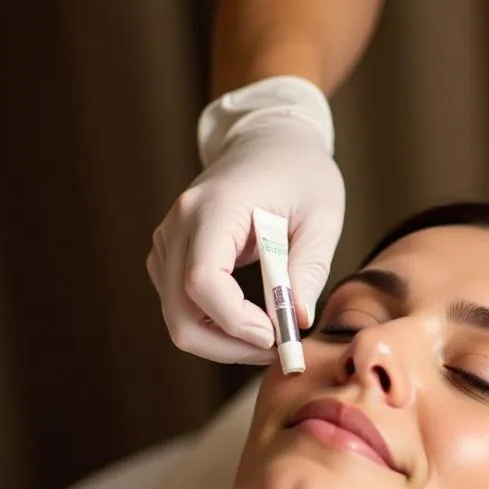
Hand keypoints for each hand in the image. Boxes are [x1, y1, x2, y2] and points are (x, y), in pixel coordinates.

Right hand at [148, 76, 344, 363]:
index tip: (276, 335)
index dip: (235, 322)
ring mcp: (167, 241)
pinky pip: (181, 306)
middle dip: (229, 345)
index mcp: (214, 208)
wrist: (270, 141)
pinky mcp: (170, 255)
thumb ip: (307, 268)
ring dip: (223, 340)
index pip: (202, 281)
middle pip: (180, 313)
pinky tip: (253, 319)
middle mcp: (178, 225)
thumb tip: (296, 321)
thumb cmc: (301, 173)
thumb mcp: (321, 217)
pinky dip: (215, 326)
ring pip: (177, 317)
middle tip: (277, 347)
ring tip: (272, 331)